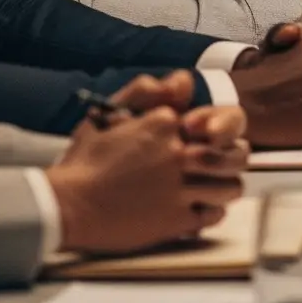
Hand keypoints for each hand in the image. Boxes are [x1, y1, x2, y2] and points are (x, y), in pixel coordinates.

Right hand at [47, 102, 248, 254]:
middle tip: (218, 164)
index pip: (219, 121)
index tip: (206, 136)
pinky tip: (195, 210)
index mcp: (165, 123)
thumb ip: (146, 91)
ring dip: (222, 187)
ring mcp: (179, 188)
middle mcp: (178, 153)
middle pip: (237, 154)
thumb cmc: (85, 161)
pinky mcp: (175, 221)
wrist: (64, 206)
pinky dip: (209, 213)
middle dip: (231, 158)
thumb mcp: (108, 114)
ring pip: (231, 187)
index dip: (218, 129)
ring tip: (209, 189)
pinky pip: (214, 215)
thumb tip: (183, 81)